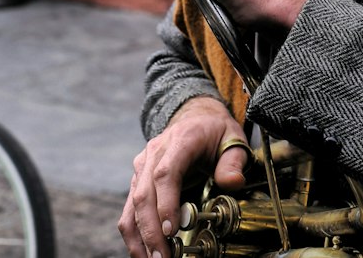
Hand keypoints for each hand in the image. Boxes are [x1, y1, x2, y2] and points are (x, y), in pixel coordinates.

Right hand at [119, 97, 249, 257]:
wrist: (195, 118)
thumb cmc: (214, 132)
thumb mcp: (232, 139)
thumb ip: (233, 161)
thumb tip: (233, 182)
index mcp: (180, 140)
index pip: (166, 173)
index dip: (165, 203)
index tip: (171, 230)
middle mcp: (155, 152)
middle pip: (145, 194)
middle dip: (152, 231)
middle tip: (163, 257)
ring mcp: (142, 166)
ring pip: (132, 205)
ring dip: (140, 237)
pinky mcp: (137, 180)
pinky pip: (129, 209)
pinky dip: (135, 233)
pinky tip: (144, 252)